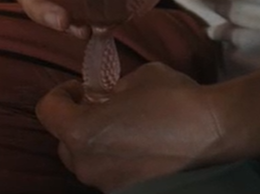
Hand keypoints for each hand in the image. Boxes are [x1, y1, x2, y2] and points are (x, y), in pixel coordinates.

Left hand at [36, 63, 229, 191]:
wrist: (212, 133)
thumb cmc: (174, 99)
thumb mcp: (136, 77)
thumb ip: (111, 89)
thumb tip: (107, 96)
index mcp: (81, 131)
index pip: (47, 110)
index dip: (62, 93)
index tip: (83, 88)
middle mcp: (86, 164)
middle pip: (63, 141)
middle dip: (78, 121)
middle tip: (103, 106)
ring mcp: (106, 184)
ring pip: (85, 160)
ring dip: (96, 142)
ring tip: (124, 127)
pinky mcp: (126, 193)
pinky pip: (108, 172)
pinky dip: (115, 158)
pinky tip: (140, 145)